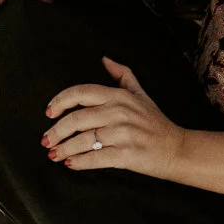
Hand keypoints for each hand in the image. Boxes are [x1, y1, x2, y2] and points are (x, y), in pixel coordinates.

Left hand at [44, 60, 189, 179]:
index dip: (59, 102)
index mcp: (119, 96)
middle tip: (46, 140)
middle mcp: (119, 112)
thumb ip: (122, 75)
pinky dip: (79, 162)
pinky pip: (95, 158)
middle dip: (56, 132)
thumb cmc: (156, 122)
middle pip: (76, 119)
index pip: (80, 93)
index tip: (49, 112)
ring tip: (54, 154)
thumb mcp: (140, 94)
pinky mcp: (126, 155)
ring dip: (64, 149)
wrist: (177, 149)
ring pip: (82, 141)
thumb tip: (105, 59)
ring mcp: (123, 134)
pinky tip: (71, 164)